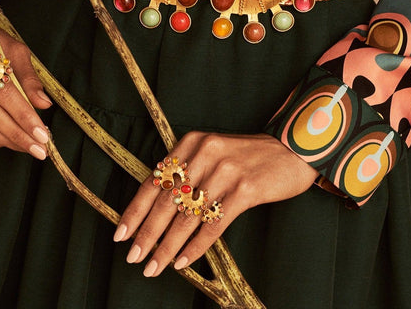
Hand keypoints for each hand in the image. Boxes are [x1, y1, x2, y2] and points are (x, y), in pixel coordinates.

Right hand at [0, 16, 52, 157]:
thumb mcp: (15, 50)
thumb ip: (29, 78)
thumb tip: (44, 105)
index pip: (2, 90)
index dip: (24, 116)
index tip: (43, 135)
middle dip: (17, 134)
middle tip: (38, 150)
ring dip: (4, 141)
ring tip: (25, 147)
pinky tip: (3, 142)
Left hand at [114, 132, 317, 276]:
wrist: (290, 150)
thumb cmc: (245, 157)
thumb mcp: (210, 153)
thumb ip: (185, 172)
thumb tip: (155, 209)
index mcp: (190, 143)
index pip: (154, 180)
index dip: (136, 209)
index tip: (120, 233)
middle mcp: (204, 154)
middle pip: (167, 201)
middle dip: (147, 233)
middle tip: (133, 257)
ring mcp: (225, 172)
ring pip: (188, 217)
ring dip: (167, 246)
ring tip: (153, 266)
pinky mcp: (245, 189)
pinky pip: (214, 225)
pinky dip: (196, 246)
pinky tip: (183, 262)